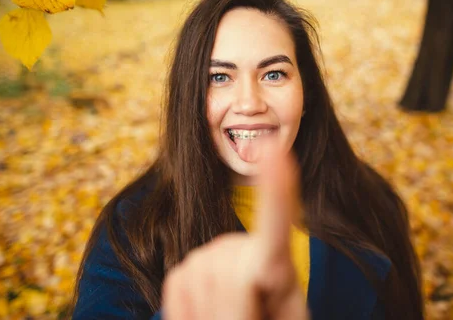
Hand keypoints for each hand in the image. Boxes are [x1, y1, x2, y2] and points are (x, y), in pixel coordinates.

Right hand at [162, 140, 307, 319]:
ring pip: (201, 281)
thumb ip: (248, 296)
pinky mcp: (182, 271)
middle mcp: (240, 249)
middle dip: (234, 310)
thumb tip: (238, 269)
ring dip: (212, 314)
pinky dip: (188, 315)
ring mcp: (208, 257)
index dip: (275, 189)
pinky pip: (176, 289)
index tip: (275, 149)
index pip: (274, 224)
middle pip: (228, 273)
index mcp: (274, 262)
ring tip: (234, 318)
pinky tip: (210, 315)